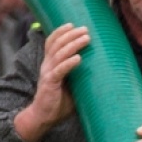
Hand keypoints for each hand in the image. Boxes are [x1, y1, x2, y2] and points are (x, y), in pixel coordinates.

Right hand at [14, 24, 89, 141]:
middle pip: (57, 44)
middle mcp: (47, 66)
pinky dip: (69, 63)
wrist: (43, 117)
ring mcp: (47, 74)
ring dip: (73, 45)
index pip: (52, 43)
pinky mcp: (49, 84)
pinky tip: (78, 58)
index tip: (72, 24)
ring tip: (86, 38)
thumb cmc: (57, 102)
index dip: (60, 32)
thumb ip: (78, 77)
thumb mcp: (69, 86)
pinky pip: (60, 71)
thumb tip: (99, 71)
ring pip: (59, 54)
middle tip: (85, 29)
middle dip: (71, 34)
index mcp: (49, 64)